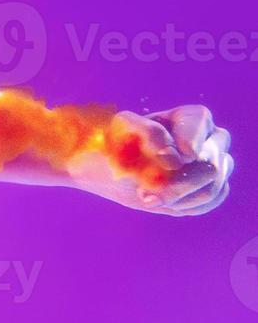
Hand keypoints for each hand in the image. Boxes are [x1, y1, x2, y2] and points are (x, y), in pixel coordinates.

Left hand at [78, 106, 233, 215]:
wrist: (108, 169)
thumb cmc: (115, 143)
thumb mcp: (122, 130)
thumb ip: (149, 134)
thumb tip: (174, 160)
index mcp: (190, 117)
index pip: (200, 121)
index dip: (188, 140)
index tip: (169, 160)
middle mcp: (209, 138)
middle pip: (210, 163)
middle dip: (176, 183)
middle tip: (144, 193)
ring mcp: (214, 163)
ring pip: (212, 186)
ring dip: (175, 196)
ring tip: (146, 196)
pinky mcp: (212, 187)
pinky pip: (210, 200)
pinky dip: (183, 205)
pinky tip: (159, 201)